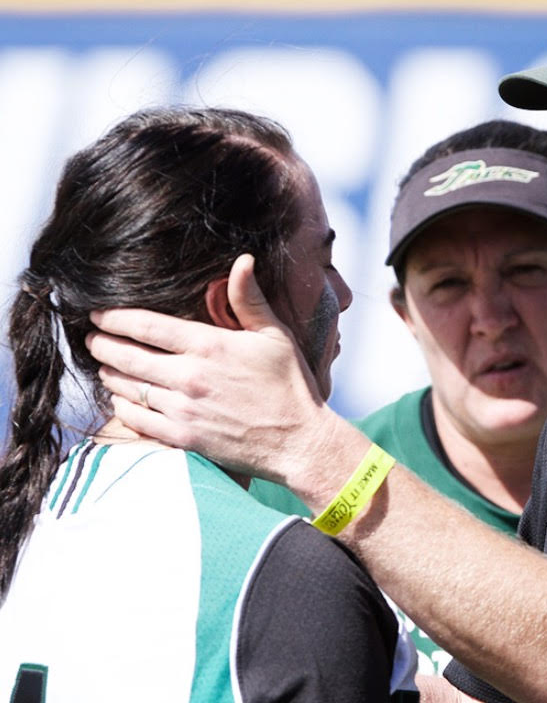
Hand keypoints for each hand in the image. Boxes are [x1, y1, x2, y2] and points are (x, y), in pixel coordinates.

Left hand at [86, 254, 339, 490]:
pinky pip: (137, 420)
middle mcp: (190, 377)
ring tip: (104, 365)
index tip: (99, 313)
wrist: (299, 442)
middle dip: (103, 344)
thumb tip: (242, 261)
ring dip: (109, 373)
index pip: (146, 325)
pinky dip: (122, 407)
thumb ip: (250, 299)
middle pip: (127, 355)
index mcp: (209, 346)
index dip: (115, 317)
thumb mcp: (276, 335)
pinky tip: (121, 399)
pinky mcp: (183, 438)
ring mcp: (183, 410)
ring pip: (127, 387)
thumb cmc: (290, 386)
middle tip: (92, 337)